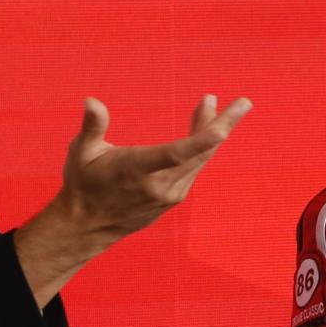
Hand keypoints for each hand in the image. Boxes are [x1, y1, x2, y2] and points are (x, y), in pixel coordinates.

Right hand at [15, 95, 252, 305]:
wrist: (87, 225)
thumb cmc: (83, 183)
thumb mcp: (80, 152)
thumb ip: (92, 126)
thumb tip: (91, 101)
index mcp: (137, 170)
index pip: (174, 154)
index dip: (199, 140)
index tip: (222, 129)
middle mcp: (159, 185)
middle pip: (200, 153)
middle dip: (223, 125)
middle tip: (244, 103)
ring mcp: (170, 194)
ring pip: (200, 159)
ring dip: (212, 132)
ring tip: (213, 104)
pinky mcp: (173, 198)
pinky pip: (194, 168)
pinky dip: (201, 147)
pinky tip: (202, 129)